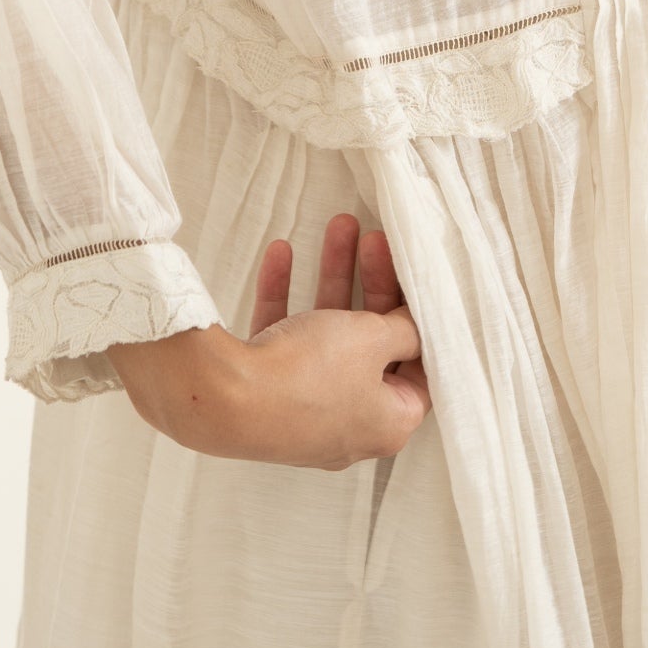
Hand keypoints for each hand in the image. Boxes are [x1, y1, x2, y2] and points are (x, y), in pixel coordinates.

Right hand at [107, 212, 430, 469]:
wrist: (223, 400)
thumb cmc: (310, 375)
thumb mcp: (373, 338)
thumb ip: (404, 326)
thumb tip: (417, 327)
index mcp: (388, 422)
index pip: (422, 371)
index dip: (424, 324)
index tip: (416, 283)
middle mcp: (350, 423)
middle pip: (372, 345)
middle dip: (371, 283)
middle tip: (373, 239)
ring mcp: (305, 409)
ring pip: (328, 335)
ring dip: (332, 277)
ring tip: (337, 224)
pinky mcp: (267, 393)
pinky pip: (285, 339)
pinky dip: (287, 296)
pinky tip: (281, 253)